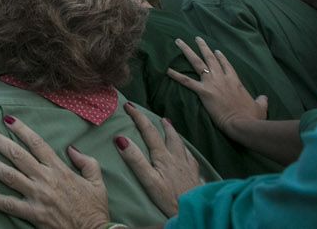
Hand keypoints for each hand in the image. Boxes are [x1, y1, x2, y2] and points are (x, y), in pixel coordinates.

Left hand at [0, 114, 110, 228]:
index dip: (22, 129)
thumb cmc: (95, 210)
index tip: (8, 119)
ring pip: (9, 176)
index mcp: (59, 169)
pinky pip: (10, 205)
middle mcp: (46, 179)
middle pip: (17, 155)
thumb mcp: (97, 182)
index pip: (37, 144)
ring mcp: (38, 196)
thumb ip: (87, 162)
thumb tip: (72, 148)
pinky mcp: (34, 214)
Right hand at [114, 102, 204, 217]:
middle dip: (161, 124)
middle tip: (157, 116)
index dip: (138, 117)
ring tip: (170, 127)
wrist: (195, 211)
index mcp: (163, 157)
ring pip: (181, 144)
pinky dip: (185, 150)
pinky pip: (191, 157)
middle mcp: (177, 157)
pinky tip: (186, 153)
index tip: (129, 105)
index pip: (149, 131)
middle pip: (169, 135)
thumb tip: (121, 138)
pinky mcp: (195, 175)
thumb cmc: (169, 199)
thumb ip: (135, 159)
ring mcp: (188, 166)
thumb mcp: (148, 180)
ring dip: (174, 134)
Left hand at [167, 37, 267, 135]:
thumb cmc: (252, 117)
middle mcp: (222, 78)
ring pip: (197, 63)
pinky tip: (166, 69)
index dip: (221, 57)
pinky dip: (175, 75)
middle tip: (196, 38)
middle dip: (203, 47)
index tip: (216, 50)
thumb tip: (265, 98)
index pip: (227, 65)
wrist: (243, 123)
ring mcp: (212, 83)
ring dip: (187, 51)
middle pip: (210, 58)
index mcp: (235, 81)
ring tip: (178, 41)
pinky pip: (186, 81)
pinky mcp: (204, 92)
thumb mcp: (260, 107)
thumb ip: (261, 101)